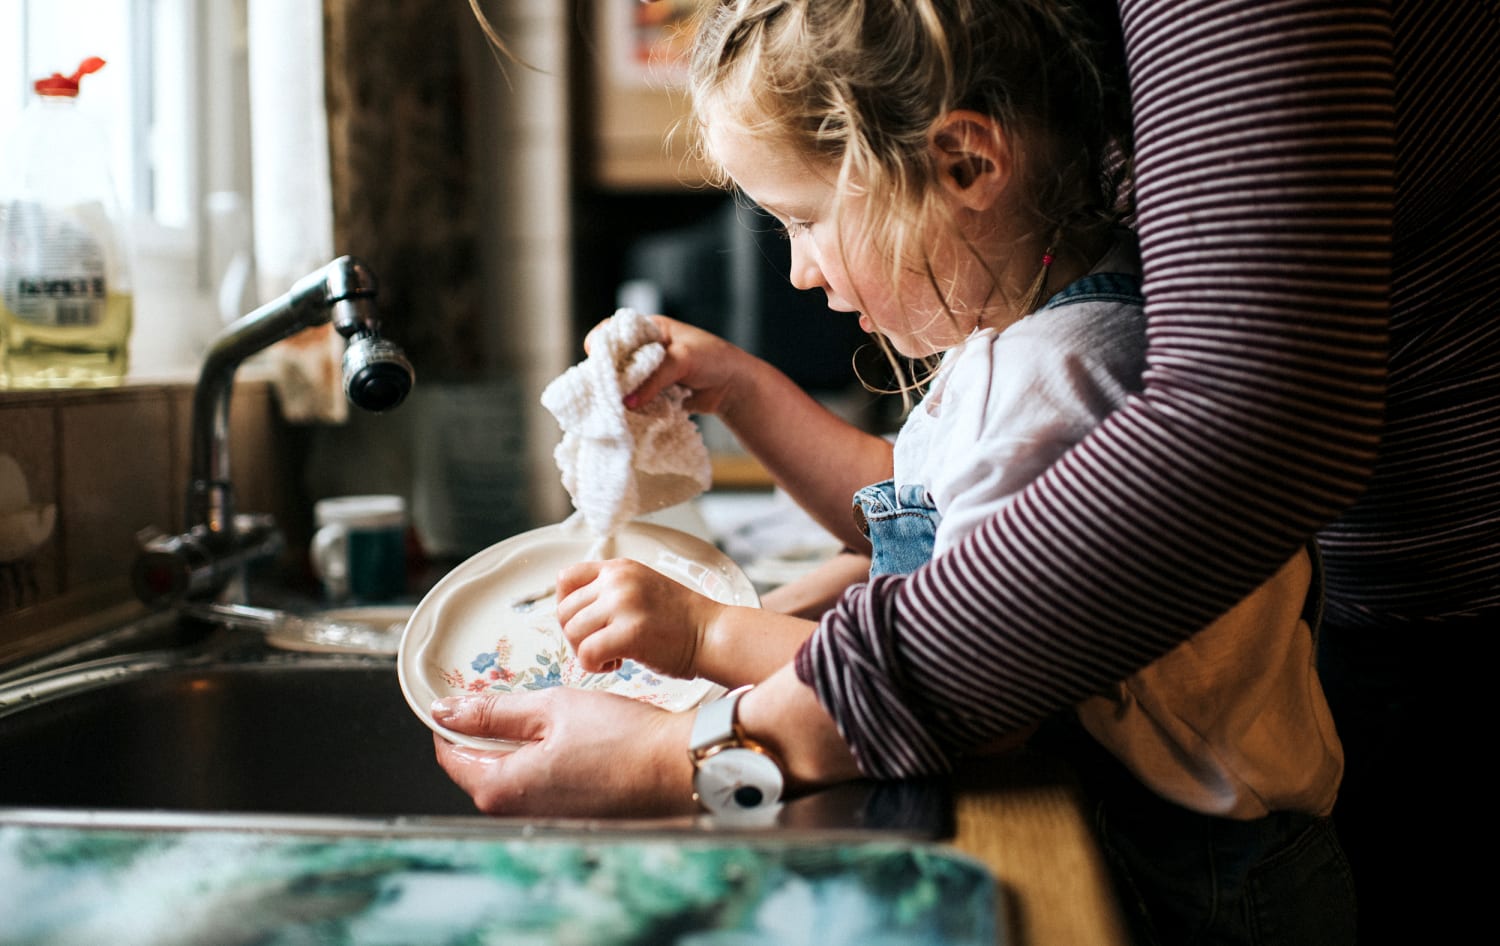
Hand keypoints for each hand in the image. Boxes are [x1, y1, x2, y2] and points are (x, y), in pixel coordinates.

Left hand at [431, 688, 695, 816]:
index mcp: (503, 787)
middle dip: (485, 731)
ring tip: (544, 714)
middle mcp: (518, 812)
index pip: (451, 755)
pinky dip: (540, 758)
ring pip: (509, 774)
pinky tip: (567, 737)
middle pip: (478, 767)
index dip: (452, 720)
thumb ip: (494, 711)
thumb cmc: (622, 738)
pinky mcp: (568, 816)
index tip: (463, 695)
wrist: (677, 767)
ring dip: (515, 744)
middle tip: (509, 696)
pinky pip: (537, 785)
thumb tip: (447, 711)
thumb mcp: (551, 707)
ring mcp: (544, 817)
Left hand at [556, 558, 721, 678]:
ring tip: (612, 656)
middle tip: (601, 646)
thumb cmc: (679, 621)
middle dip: (576, 636)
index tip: (584, 623)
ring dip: (586, 652)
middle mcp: (618, 581)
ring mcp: (624, 604)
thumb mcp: (641, 588)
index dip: (566, 606)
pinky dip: (595, 666)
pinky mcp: (630, 632)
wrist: (712, 633)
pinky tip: (617, 664)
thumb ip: (609, 592)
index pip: (565, 578)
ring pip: (573, 633)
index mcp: (619, 568)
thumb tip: (573, 614)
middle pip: (564, 611)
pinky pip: (587, 654)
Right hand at [583, 315, 754, 415]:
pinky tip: (624, 414)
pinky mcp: (653, 393)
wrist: (735, 387)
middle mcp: (645, 348)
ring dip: (617, 393)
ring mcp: (648, 372)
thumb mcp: (681, 360)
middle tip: (600, 389)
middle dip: (606, 374)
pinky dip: (630, 406)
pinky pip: (635, 398)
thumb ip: (654, 378)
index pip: (615, 330)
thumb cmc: (713, 360)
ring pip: (623, 381)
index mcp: (650, 328)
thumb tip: (627, 402)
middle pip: (614, 359)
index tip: (594, 358)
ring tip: (609, 405)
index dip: (601, 343)